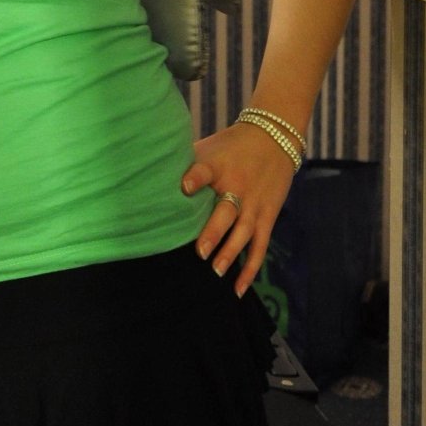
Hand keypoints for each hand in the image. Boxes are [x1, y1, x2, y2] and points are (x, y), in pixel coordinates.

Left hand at [180, 121, 295, 295]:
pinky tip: (237, 289)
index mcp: (219, 166)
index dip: (196, 178)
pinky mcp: (268, 216)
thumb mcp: (209, 147)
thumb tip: (150, 178)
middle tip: (199, 251)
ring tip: (216, 270)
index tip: (184, 186)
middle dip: (214, 231)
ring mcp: (255, 204)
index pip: (205, 169)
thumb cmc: (231, 146)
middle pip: (227, 210)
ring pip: (244, 232)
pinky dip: (250, 269)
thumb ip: (186, 163)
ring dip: (231, 252)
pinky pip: (259, 246)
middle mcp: (238, 186)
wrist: (274, 137)